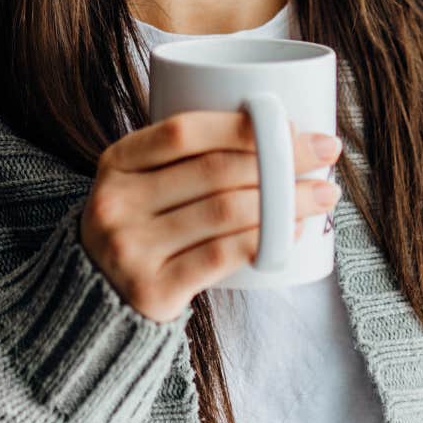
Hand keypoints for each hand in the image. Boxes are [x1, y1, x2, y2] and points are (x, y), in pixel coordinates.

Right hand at [79, 112, 343, 322]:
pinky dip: (266, 241)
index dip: (244, 125)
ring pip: (226, 212)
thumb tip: (280, 132)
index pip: (185, 131)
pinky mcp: (152, 290)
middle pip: (215, 171)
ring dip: (287, 201)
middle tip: (325, 155)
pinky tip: (294, 232)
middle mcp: (117, 202)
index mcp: (116, 162)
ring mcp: (130, 248)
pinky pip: (222, 256)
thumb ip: (184, 157)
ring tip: (322, 195)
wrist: (96, 298)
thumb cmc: (141, 228)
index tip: (293, 126)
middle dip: (281, 160)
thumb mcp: (140, 183)